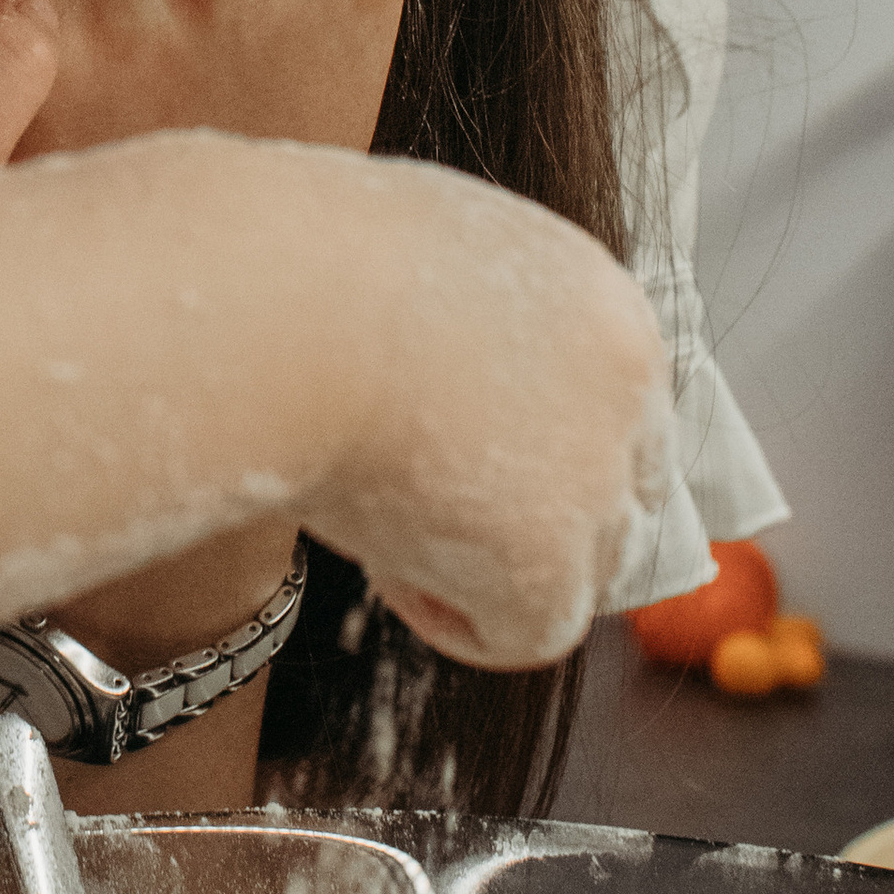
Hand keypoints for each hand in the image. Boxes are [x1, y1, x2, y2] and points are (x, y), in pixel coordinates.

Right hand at [316, 155, 671, 666]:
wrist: (268, 304)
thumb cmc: (294, 265)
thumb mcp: (415, 261)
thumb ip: (466, 322)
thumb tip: (439, 379)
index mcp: (595, 295)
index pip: (615, 405)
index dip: (536, 445)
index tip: (450, 449)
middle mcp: (626, 383)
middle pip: (621, 494)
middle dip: (531, 514)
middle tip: (423, 501)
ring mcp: (598, 474)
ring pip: (585, 569)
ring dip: (489, 562)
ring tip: (377, 512)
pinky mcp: (550, 559)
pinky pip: (528, 632)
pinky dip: (453, 614)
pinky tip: (377, 557)